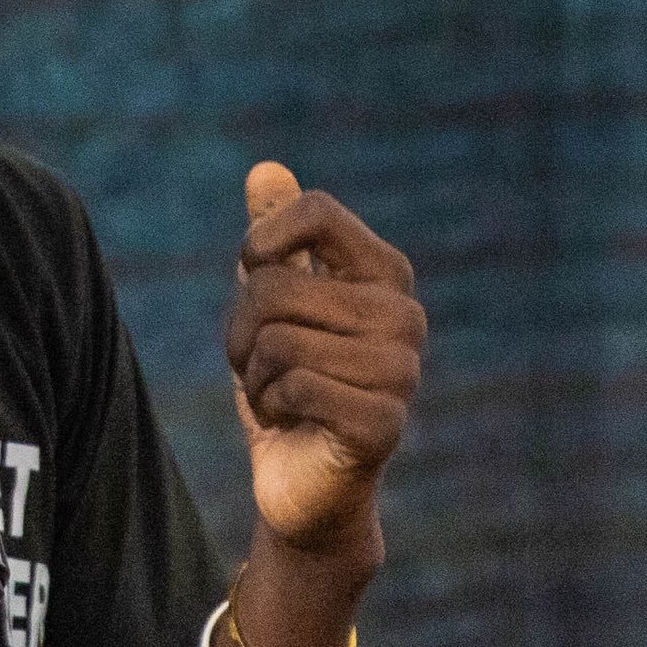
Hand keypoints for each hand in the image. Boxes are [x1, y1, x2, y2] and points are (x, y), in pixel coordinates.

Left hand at [226, 163, 424, 552]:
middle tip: (263, 365)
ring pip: (277, 339)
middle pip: (274, 285)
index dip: (261, 244)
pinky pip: (295, 386)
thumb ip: (274, 237)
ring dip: (255, 375)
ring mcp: (403, 371)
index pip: (316, 211)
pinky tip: (293, 422)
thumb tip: (265, 167)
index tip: (255, 280)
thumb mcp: (270, 305)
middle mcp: (404, 315)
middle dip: (241, 331)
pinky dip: (271, 407)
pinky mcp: (385, 424)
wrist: (300, 478)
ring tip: (280, 394)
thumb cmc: (287, 381)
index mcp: (384, 273)